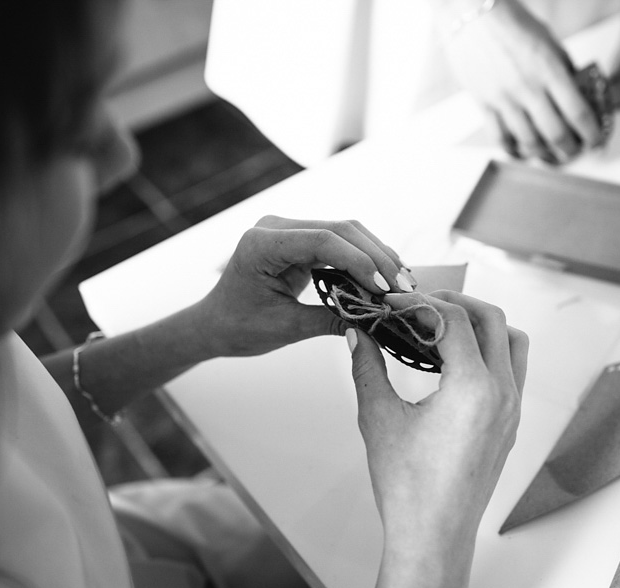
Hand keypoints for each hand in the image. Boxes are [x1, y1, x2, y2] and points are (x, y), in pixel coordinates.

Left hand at [192, 216, 412, 357]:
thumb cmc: (240, 327)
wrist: (215, 324)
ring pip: (346, 232)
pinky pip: (339, 242)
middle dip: (376, 258)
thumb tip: (375, 322)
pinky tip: (385, 276)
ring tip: (403, 283)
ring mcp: (289, 228)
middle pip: (340, 230)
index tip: (384, 287)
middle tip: (404, 287)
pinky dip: (364, 258)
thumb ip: (330, 320)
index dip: (358, 261)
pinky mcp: (300, 238)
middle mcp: (276, 227)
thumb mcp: (286, 328)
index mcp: (261, 243)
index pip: (321, 240)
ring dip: (377, 256)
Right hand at [349, 291, 527, 587]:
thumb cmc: (405, 485)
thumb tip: (358, 335)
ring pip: (512, 341)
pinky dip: (490, 350)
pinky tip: (455, 360)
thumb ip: (367, 368)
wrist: (433, 537)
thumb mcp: (378, 419)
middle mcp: (502, 393)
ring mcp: (512, 409)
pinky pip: (513, 369)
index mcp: (473, 387)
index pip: (452, 319)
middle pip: (491, 319)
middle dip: (454, 302)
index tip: (390, 303)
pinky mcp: (510, 424)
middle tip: (417, 304)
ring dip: (481, 323)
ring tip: (441, 325)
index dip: (418, 303)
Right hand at [437, 0, 603, 162]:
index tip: (597, 141)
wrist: (472, 14)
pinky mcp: (483, 104)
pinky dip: (514, 150)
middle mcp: (527, 87)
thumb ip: (563, 69)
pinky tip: (522, 152)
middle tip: (576, 151)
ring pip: (528, 141)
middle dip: (571, 150)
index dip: (591, 133)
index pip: (577, 112)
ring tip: (552, 156)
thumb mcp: (548, 42)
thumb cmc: (514, 24)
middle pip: (555, 134)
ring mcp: (503, 98)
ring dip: (544, 155)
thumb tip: (578, 95)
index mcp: (549, 69)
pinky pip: (500, 138)